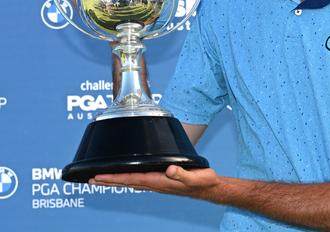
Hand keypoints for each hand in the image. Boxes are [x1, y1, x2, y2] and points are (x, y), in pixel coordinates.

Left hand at [90, 165, 221, 201]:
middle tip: (90, 179)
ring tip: (101, 179)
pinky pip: (140, 180)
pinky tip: (126, 177)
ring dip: (116, 181)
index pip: (131, 180)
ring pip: (131, 182)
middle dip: (108, 181)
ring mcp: (158, 184)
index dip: (114, 178)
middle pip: (126, 182)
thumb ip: (181, 174)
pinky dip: (128, 179)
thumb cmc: (203, 181)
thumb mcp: (195, 176)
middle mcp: (156, 184)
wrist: (210, 188)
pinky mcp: (162, 181)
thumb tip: (169, 170)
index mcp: (160, 182)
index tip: (98, 177)